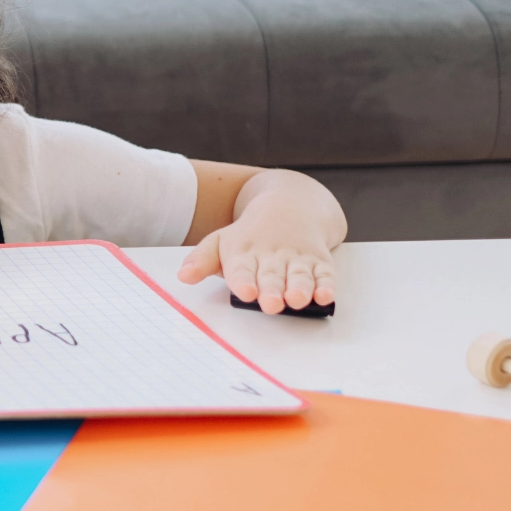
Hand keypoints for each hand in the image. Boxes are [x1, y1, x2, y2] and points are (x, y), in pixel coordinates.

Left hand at [178, 211, 337, 313]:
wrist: (289, 206)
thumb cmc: (249, 235)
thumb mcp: (221, 241)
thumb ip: (202, 260)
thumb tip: (183, 276)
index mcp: (244, 253)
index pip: (242, 269)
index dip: (244, 281)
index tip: (245, 292)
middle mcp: (272, 256)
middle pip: (271, 275)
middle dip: (272, 290)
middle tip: (271, 304)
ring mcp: (297, 258)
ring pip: (299, 275)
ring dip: (300, 288)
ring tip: (297, 300)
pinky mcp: (320, 262)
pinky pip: (325, 274)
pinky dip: (327, 285)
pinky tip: (326, 296)